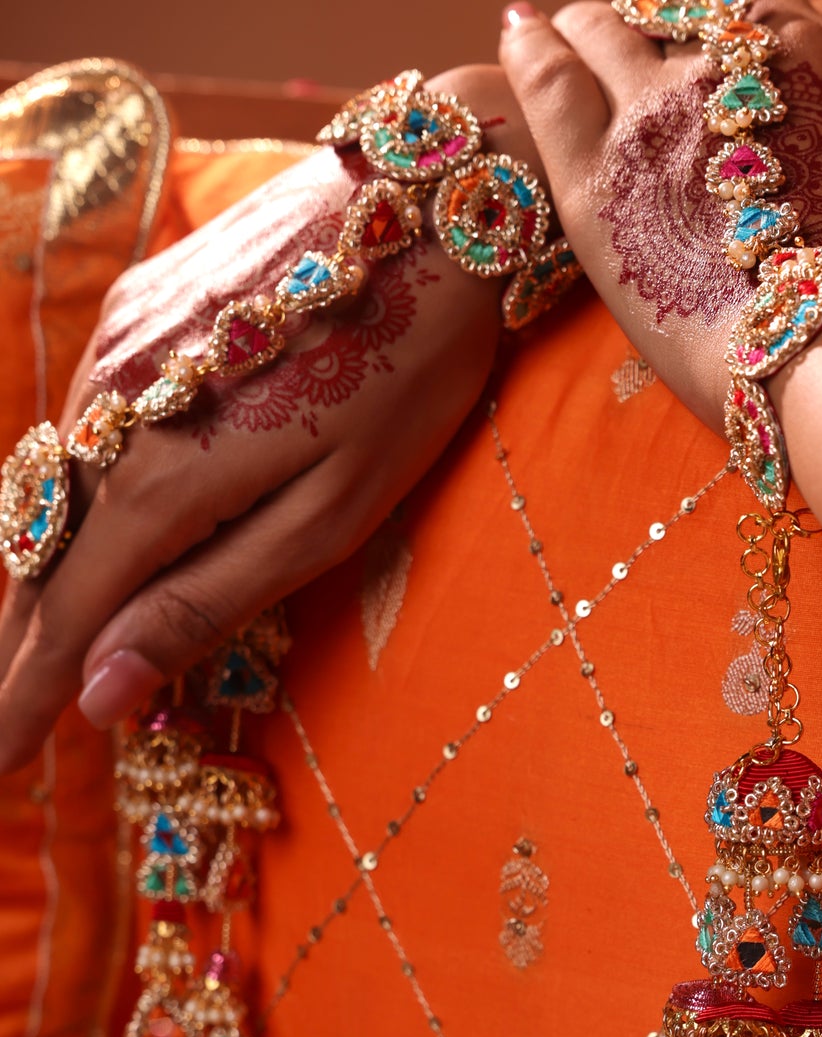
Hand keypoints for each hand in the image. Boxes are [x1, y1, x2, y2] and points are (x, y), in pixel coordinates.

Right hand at [0, 65, 541, 774]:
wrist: (430, 207)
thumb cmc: (406, 376)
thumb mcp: (331, 515)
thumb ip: (210, 600)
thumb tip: (104, 692)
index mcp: (165, 483)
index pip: (66, 617)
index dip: (25, 696)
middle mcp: (113, 414)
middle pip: (38, 562)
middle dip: (14, 653)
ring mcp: (116, 354)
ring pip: (48, 493)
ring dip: (32, 581)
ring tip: (21, 661)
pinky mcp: (136, 312)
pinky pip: (76, 430)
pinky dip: (65, 501)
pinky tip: (69, 540)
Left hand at [498, 0, 821, 433]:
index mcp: (802, 52)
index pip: (744, 13)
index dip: (723, 31)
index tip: (710, 48)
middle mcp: (722, 66)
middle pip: (668, 15)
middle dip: (651, 24)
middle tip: (629, 42)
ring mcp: (655, 118)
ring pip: (600, 33)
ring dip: (586, 28)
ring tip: (562, 32)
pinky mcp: (599, 185)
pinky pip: (546, 83)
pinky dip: (529, 49)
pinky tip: (519, 32)